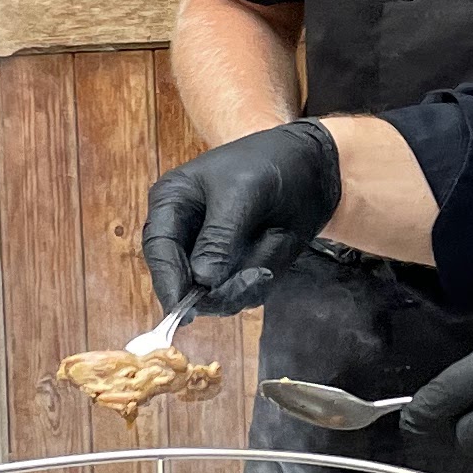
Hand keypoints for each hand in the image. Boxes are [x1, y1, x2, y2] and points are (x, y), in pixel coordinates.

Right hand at [140, 119, 342, 316]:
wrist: (314, 165)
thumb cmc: (269, 163)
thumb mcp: (242, 192)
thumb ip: (220, 237)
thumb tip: (202, 280)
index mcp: (172, 204)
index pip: (158, 249)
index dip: (167, 281)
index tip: (183, 310)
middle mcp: (186, 234)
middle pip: (182, 281)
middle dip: (214, 290)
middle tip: (252, 278)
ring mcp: (212, 256)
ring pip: (214, 296)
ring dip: (242, 286)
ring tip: (270, 255)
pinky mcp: (238, 270)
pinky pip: (243, 294)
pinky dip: (261, 281)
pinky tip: (277, 247)